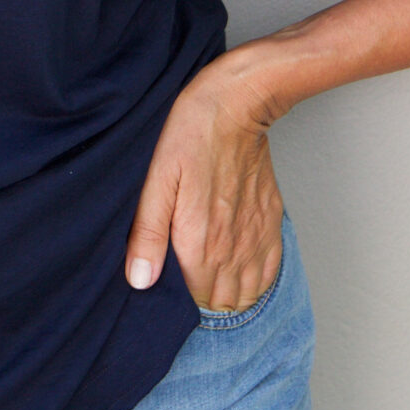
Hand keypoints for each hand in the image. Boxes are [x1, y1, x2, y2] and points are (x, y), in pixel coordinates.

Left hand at [125, 59, 284, 311]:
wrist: (236, 105)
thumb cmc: (191, 136)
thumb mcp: (157, 181)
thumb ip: (148, 234)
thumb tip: (139, 281)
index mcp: (200, 244)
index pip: (192, 302)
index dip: (177, 304)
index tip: (165, 291)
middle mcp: (232, 249)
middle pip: (221, 303)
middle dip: (202, 303)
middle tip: (184, 287)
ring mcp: (255, 237)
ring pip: (247, 294)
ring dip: (229, 296)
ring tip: (209, 284)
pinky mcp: (270, 222)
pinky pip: (269, 271)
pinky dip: (256, 282)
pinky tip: (240, 274)